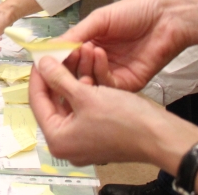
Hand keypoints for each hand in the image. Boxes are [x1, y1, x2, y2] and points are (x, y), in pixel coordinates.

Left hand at [30, 56, 197, 166]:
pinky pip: (83, 108)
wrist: (160, 136)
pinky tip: (90, 74)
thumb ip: (59, 78)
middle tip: (58, 53)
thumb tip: (42, 64)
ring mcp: (82, 141)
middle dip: (58, 75)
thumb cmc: (123, 120)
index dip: (38, 75)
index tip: (40, 56)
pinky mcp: (97, 135)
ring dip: (73, 80)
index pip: (37, 101)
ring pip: (69, 102)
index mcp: (58, 139)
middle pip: (53, 101)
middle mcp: (67, 144)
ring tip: (78, 58)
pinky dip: (85, 91)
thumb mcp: (86, 95)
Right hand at [59, 0, 192, 92]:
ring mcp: (115, 73)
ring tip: (84, 50)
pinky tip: (99, 55)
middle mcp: (101, 61)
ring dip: (84, 68)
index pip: (68, 57)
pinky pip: (109, 85)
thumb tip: (51, 47)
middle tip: (64, 57)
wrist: (166, 17)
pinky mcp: (129, 82)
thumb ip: (76, 34)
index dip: (57, 59)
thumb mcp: (99, 19)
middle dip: (68, 66)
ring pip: (91, 82)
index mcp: (91, 44)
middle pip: (77, 73)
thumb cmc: (134, 12)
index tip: (45, 58)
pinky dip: (100, 72)